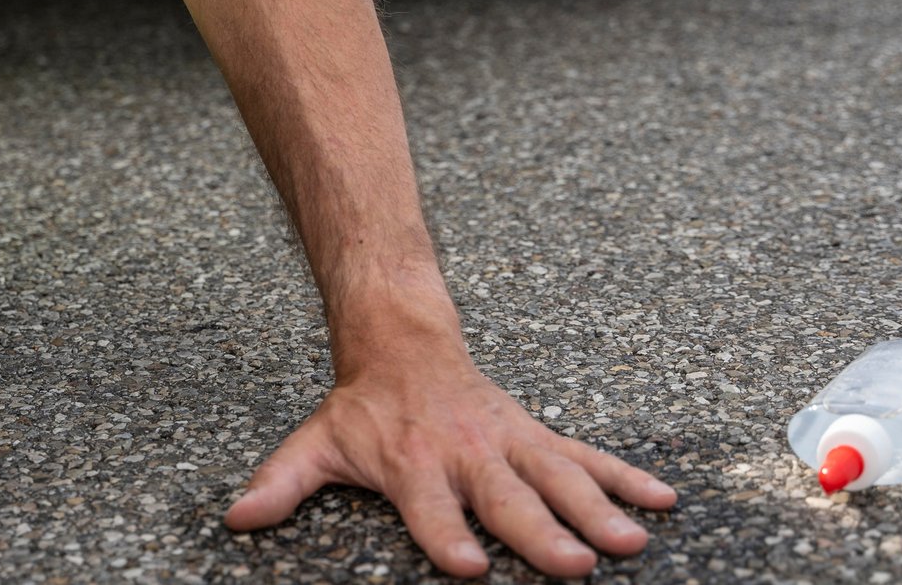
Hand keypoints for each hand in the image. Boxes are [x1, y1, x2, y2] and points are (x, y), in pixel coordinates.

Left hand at [225, 357, 677, 578]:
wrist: (401, 339)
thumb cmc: (362, 408)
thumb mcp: (315, 442)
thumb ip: (281, 483)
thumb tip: (236, 517)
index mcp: (413, 465)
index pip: (431, 511)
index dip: (447, 538)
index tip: (470, 567)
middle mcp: (467, 455)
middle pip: (507, 501)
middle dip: (542, 533)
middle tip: (577, 565)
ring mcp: (509, 444)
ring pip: (560, 478)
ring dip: (599, 510)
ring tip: (632, 542)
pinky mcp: (538, 436)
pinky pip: (589, 457)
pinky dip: (629, 477)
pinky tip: (665, 501)